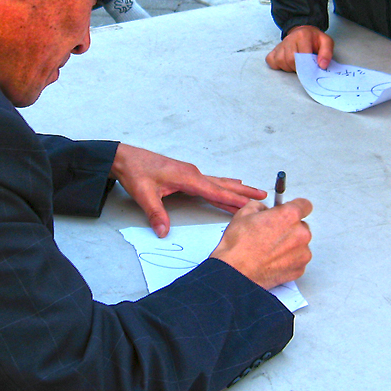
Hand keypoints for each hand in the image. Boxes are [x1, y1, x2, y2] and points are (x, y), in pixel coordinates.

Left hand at [111, 143, 265, 237]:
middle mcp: (193, 174)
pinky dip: (224, 185)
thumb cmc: (136, 173)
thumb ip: (156, 213)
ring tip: (254, 192)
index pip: (214, 191)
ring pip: (219, 183)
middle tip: (263, 195)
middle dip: (243, 192)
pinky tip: (230, 183)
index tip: (250, 204)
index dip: (232, 199)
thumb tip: (163, 232)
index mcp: (187, 178)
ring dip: (237, 188)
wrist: (126, 158)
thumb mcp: (144, 194)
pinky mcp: (187, 175)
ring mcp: (191, 173)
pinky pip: (211, 182)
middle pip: (223, 185)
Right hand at [209, 198, 312, 289]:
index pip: (305, 205)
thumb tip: (264, 210)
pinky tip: (273, 259)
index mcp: (289, 216)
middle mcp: (300, 233)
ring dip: (290, 244)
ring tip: (270, 249)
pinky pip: (298, 259)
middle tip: (272, 233)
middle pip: (302, 226)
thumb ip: (261, 207)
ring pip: (300, 244)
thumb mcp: (244, 213)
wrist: (236, 271)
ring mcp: (302, 253)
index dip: (296, 207)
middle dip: (290, 228)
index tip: (291, 211)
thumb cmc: (240, 246)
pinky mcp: (300, 268)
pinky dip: (289, 259)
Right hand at [265, 25, 333, 71]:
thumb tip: (322, 65)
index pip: (302, 56)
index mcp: (303, 35)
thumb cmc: (314, 39)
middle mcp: (289, 38)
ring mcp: (280, 44)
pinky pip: (272, 61)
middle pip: (291, 60)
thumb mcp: (326, 42)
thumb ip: (327, 53)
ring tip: (297, 64)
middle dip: (299, 67)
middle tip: (305, 66)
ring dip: (289, 67)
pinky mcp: (274, 50)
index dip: (307, 66)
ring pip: (281, 62)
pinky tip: (286, 63)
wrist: (304, 31)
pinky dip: (278, 65)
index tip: (311, 69)